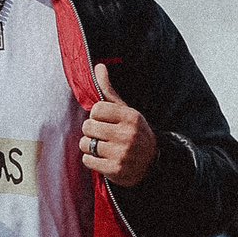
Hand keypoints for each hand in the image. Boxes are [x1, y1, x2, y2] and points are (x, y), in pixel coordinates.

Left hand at [81, 63, 157, 186]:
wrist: (151, 163)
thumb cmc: (133, 132)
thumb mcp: (126, 110)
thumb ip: (109, 90)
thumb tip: (98, 66)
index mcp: (131, 117)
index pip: (96, 109)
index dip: (96, 115)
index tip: (105, 120)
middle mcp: (128, 134)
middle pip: (88, 126)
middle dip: (91, 130)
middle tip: (102, 135)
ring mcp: (122, 153)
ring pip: (86, 144)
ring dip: (89, 146)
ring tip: (102, 146)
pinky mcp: (115, 170)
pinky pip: (87, 160)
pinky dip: (91, 159)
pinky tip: (102, 158)